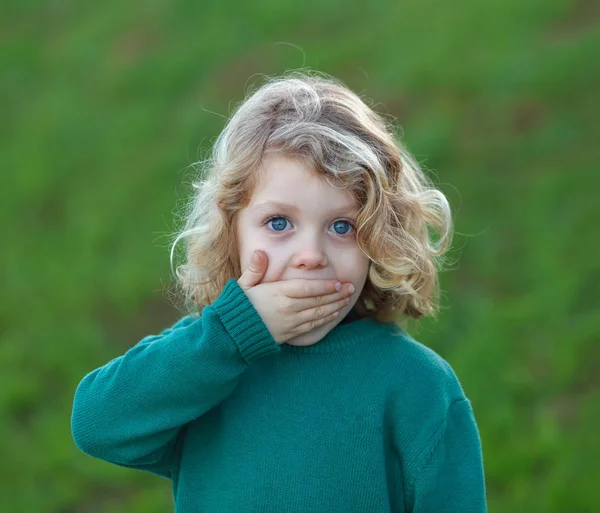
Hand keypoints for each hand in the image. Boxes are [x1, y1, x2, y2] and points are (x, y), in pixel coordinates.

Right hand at [237, 250, 354, 344]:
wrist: (233, 334)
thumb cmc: (239, 306)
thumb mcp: (243, 284)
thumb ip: (254, 269)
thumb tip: (259, 253)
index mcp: (278, 293)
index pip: (308, 288)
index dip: (326, 286)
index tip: (339, 283)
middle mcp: (288, 308)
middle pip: (318, 300)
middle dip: (336, 295)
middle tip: (351, 288)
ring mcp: (291, 322)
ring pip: (318, 313)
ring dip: (335, 306)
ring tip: (347, 300)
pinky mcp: (291, 333)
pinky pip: (312, 325)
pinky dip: (325, 319)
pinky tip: (334, 314)